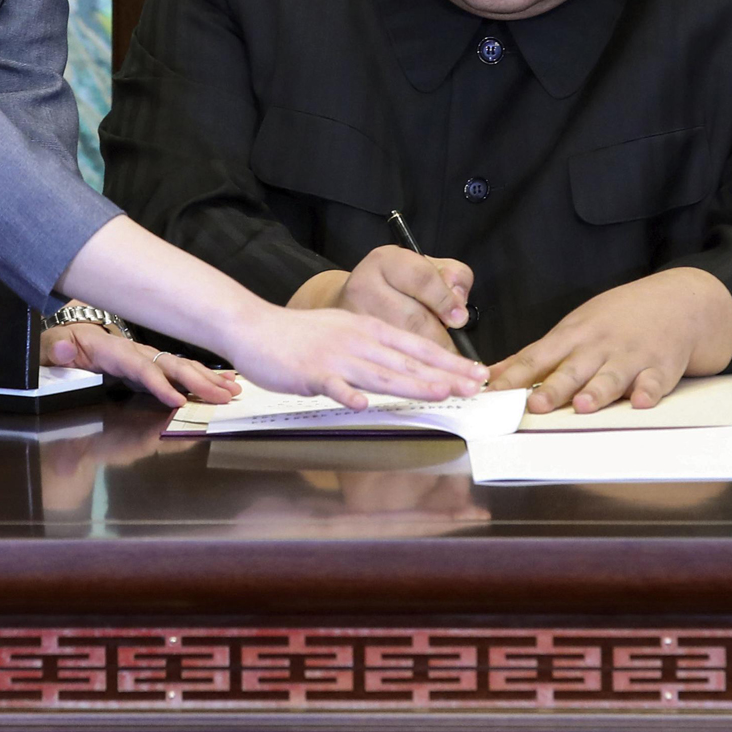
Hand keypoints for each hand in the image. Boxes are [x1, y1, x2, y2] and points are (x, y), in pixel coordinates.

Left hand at [41, 323, 238, 408]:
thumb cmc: (58, 346)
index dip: (160, 383)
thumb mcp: (49, 349)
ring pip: (181, 366)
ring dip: (208, 378)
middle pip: (171, 365)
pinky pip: (179, 369)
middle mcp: (134, 351)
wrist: (64, 336)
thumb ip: (56, 351)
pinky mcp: (149, 365)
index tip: (178, 400)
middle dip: (199, 381)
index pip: (140, 367)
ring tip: (233, 391)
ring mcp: (144, 357)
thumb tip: (66, 350)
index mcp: (111, 350)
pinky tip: (224, 383)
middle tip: (224, 397)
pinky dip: (203, 376)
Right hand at [54, 216, 482, 409]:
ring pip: (381, 372)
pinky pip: (331, 385)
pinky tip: (363, 405)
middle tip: (476, 388)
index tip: (478, 374)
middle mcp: (358, 341)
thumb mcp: (343, 335)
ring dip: (414, 384)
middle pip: (408, 361)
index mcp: (368, 330)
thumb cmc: (299, 337)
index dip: (449, 360)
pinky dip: (347, 394)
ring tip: (443, 394)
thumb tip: (407, 369)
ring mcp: (335, 356)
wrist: (254, 327)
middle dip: (446, 375)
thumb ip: (373, 352)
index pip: (417, 346)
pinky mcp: (309, 372)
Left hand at [487, 267, 731, 413]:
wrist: (675, 301)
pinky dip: (648, 391)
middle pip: (571, 370)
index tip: (492, 393)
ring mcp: (630, 357)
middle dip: (553, 388)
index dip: (513, 377)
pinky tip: (641, 401)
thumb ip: (537, 355)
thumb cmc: (617, 318)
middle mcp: (598, 347)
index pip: (536, 358)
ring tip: (584, 405)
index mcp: (572, 337)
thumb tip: (495, 373)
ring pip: (611, 377)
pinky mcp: (661, 367)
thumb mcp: (573, 328)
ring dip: (597, 391)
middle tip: (536, 404)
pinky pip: (654, 382)